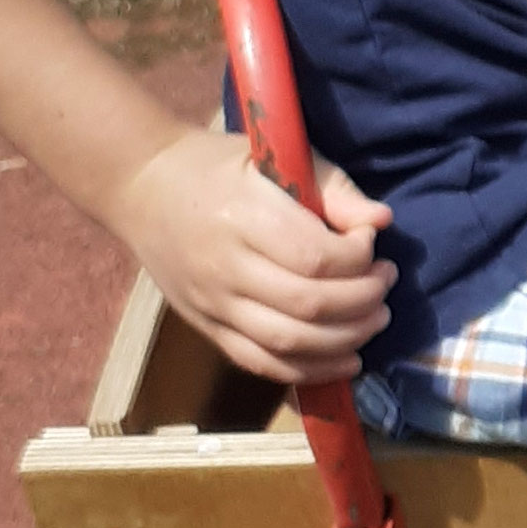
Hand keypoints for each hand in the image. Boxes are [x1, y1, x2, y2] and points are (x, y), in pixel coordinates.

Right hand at [114, 126, 395, 382]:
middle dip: (363, 301)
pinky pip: (260, 363)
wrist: (141, 188)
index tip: (370, 242)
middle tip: (385, 283)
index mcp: (244, 216)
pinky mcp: (206, 328)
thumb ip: (332, 189)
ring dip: (345, 340)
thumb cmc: (216, 166)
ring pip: (289, 343)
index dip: (358, 257)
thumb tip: (381, 222)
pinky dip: (308, 370)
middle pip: (309, 304)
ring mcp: (213, 304)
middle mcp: (226, 267)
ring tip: (374, 321)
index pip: (316, 256)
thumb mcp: (274, 157)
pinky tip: (343, 359)